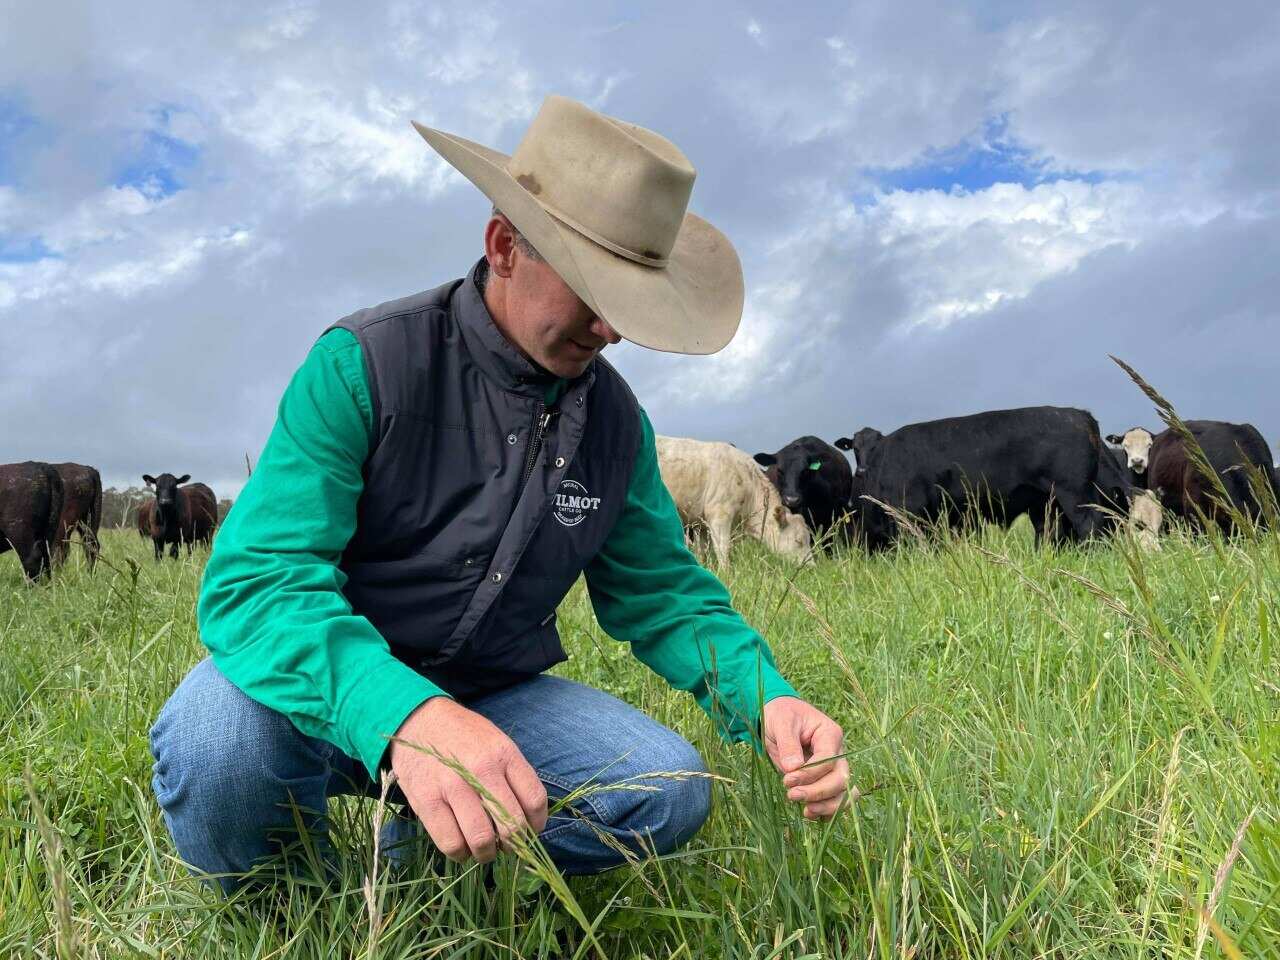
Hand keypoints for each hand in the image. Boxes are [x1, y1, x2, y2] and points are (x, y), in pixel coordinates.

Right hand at [390, 696, 547, 863]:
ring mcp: (452, 786)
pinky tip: (461, 846)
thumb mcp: (496, 743)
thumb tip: (528, 818)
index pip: (534, 799)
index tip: (531, 830)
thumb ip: (513, 775)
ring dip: (487, 854)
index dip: (537, 824)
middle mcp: (481, 769)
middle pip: (511, 825)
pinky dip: (460, 854)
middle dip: (514, 845)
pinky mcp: (427, 801)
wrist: (418, 721)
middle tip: (507, 846)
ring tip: (484, 849)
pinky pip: (451, 843)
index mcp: (504, 754)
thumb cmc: (463, 736)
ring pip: (482, 839)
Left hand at [762, 696, 850, 819]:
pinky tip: (809, 814)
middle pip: (841, 779)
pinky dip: (826, 811)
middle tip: (791, 795)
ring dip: (827, 806)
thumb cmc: (781, 715)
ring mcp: (834, 768)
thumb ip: (788, 744)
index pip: (828, 760)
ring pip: (843, 793)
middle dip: (818, 792)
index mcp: (830, 734)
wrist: (779, 717)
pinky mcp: (826, 780)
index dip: (810, 774)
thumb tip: (793, 768)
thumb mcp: (781, 722)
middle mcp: (837, 752)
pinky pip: (835, 800)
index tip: (787, 779)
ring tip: (805, 812)